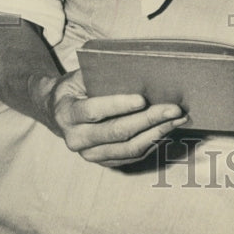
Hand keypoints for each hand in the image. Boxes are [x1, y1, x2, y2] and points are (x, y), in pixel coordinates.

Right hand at [39, 69, 188, 166]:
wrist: (56, 112)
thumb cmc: (74, 88)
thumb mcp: (79, 77)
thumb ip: (101, 75)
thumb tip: (138, 71)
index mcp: (68, 114)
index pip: (94, 111)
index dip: (118, 105)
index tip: (142, 99)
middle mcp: (76, 139)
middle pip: (117, 132)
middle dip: (149, 120)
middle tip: (174, 109)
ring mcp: (90, 154)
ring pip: (128, 149)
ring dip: (156, 133)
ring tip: (177, 119)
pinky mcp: (103, 162)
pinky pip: (132, 156)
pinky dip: (152, 143)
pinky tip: (167, 129)